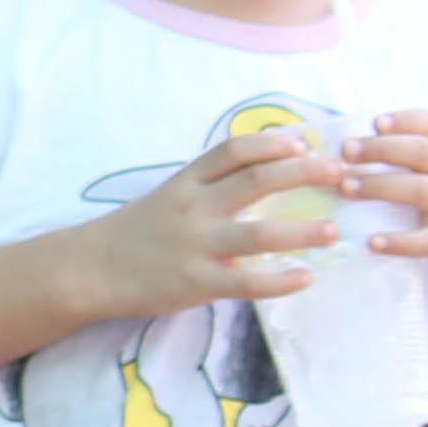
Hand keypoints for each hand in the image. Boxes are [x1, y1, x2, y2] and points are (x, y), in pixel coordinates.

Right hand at [73, 129, 339, 315]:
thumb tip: (264, 175)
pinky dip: (280, 281)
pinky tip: (305, 278)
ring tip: (332, 231)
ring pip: (260, 234)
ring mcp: (196, 246)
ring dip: (303, 231)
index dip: (273, 143)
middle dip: (304, 174)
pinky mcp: (197, 283)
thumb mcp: (166, 196)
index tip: (304, 144)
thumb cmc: (133, 232)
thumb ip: (207, 187)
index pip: (234, 150)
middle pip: (257, 180)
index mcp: (185, 182)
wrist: (88, 269)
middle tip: (338, 175)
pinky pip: (248, 283)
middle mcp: (193, 208)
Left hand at [345, 110, 427, 299]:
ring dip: (379, 186)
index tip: (375, 122)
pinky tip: (373, 241)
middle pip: (421, 152)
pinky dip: (400, 240)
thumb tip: (342, 155)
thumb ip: (405, 166)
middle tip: (346, 152)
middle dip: (380, 148)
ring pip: (420, 189)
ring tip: (345, 188)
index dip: (404, 120)